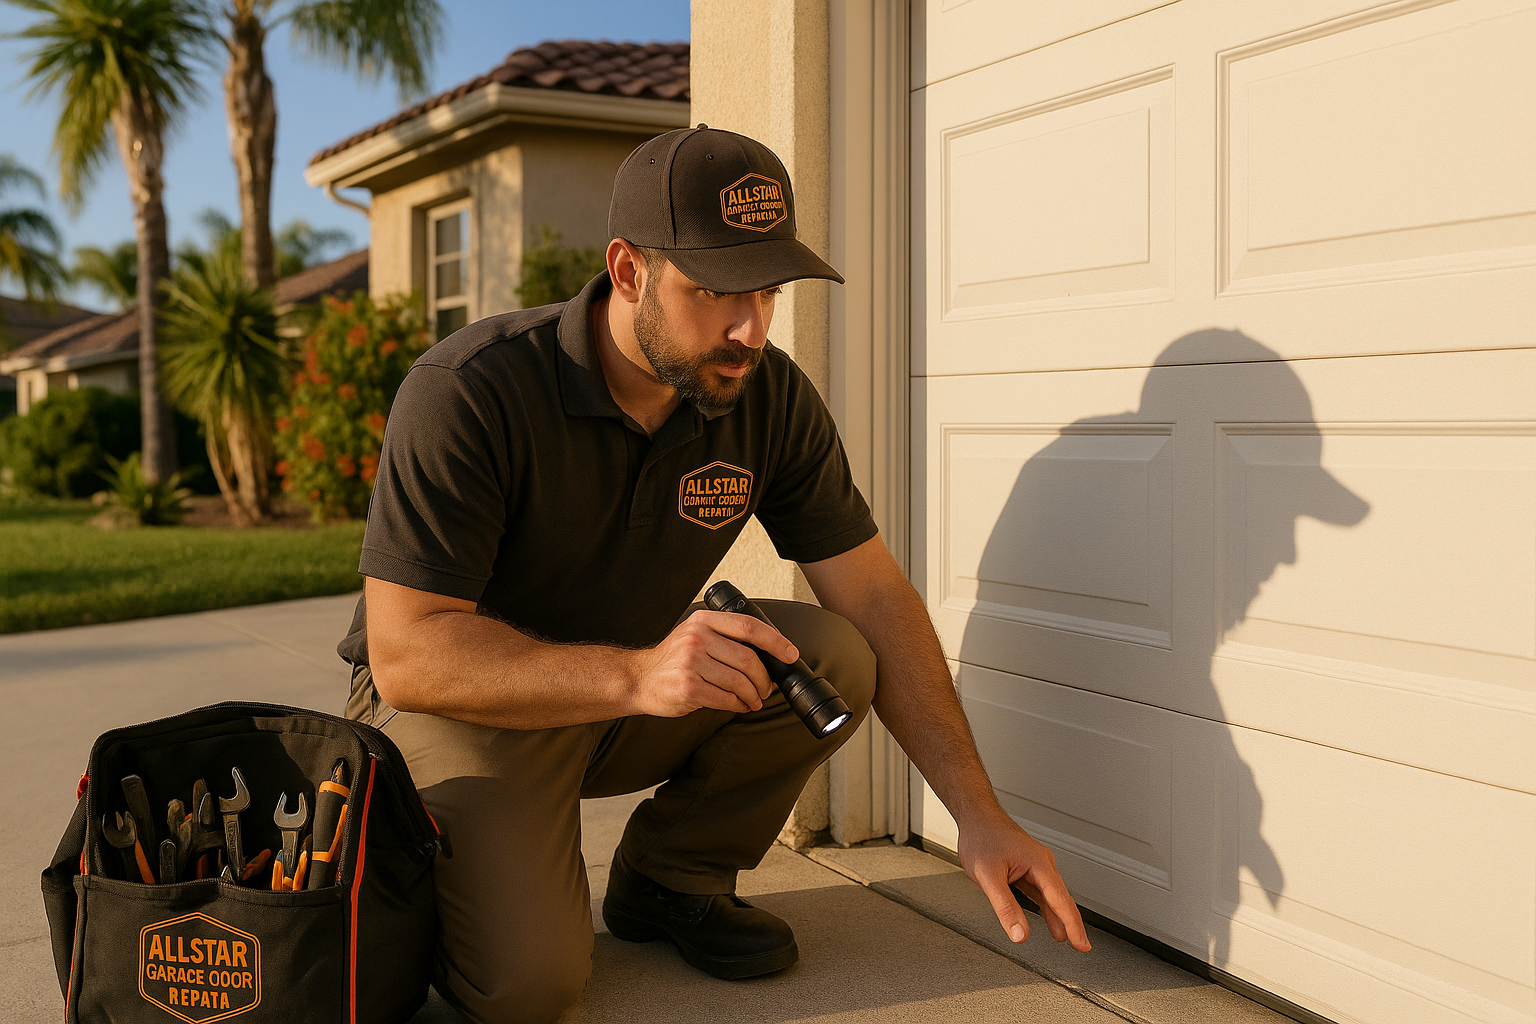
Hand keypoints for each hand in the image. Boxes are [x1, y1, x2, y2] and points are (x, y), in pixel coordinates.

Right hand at [626, 610, 799, 717]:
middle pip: (748, 658)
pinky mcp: (688, 688)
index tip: (790, 653)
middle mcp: (697, 638)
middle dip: (765, 678)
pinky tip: (739, 705)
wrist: (639, 678)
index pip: (748, 626)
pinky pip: (726, 699)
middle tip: (767, 688)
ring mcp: (691, 663)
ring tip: (754, 700)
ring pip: (739, 681)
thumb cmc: (672, 659)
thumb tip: (767, 654)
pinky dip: (738, 705)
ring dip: (753, 695)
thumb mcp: (695, 635)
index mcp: (703, 621)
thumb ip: (724, 637)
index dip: (775, 641)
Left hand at [957, 809, 1091, 951]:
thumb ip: (1005, 907)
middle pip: (1062, 898)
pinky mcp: (1026, 866)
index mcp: (1039, 864)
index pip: (1061, 901)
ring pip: (1052, 896)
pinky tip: (1049, 918)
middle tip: (1081, 946)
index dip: (1073, 925)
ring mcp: (1035, 864)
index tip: (1081, 944)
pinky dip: (1047, 906)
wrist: (975, 816)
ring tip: (1068, 938)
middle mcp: (1041, 863)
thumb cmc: (981, 836)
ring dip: (1060, 917)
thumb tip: (1019, 933)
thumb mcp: (988, 876)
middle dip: (1073, 924)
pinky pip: (1041, 891)